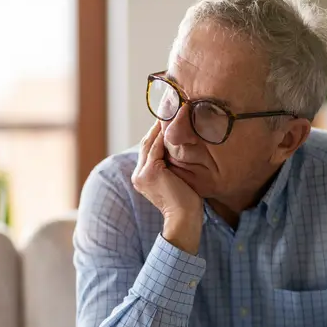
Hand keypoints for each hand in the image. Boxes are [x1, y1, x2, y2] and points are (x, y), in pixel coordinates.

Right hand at [131, 121, 202, 254]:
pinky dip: (165, 132)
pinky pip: (157, 146)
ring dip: (161, 124)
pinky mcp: (150, 172)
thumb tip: (185, 151)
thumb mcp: (179, 181)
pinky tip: (174, 120)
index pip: (149, 149)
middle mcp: (138, 174)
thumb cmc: (188, 204)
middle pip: (147, 142)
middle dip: (158, 124)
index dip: (158, 132)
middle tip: (171, 106)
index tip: (169, 118)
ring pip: (151, 141)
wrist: (184, 220)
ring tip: (173, 109)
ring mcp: (142, 173)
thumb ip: (174, 167)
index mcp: (142, 177)